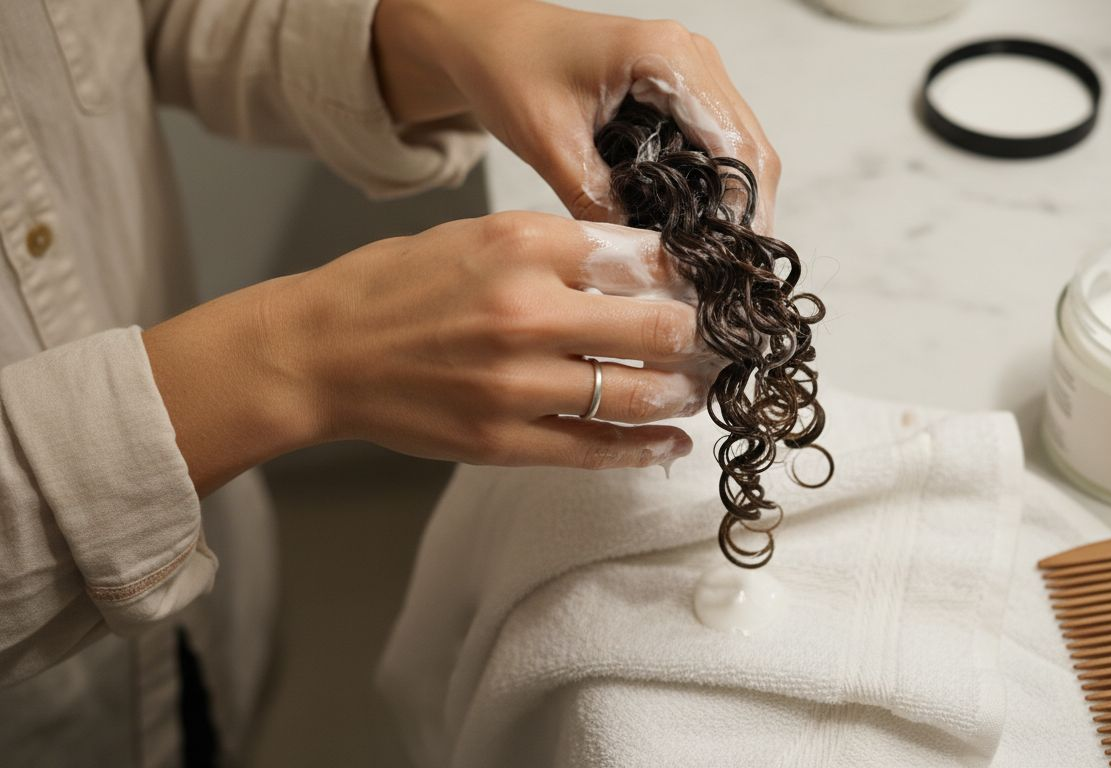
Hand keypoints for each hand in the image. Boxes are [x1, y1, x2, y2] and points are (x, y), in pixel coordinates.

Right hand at [144, 212, 710, 493]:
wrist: (321, 352)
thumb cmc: (397, 286)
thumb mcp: (480, 234)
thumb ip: (562, 246)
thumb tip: (646, 264)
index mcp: (523, 246)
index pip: (642, 256)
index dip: (687, 272)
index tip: (706, 285)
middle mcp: (526, 313)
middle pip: (658, 327)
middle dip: (700, 336)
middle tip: (719, 340)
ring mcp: (516, 384)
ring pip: (638, 393)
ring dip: (684, 392)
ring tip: (697, 388)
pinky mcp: (503, 441)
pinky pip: (596, 450)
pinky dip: (647, 449)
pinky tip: (673, 442)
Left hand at [374, 0, 779, 229]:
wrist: (487, 37)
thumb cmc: (509, 70)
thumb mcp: (548, 142)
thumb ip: (594, 198)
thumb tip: (642, 259)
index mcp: (666, 57)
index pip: (733, 143)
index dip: (741, 209)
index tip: (730, 265)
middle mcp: (692, 57)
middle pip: (750, 148)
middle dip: (745, 214)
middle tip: (730, 276)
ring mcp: (692, 71)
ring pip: (740, 149)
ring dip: (734, 205)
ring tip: (719, 262)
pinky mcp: (680, 90)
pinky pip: (715, 144)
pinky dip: (715, 188)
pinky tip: (700, 229)